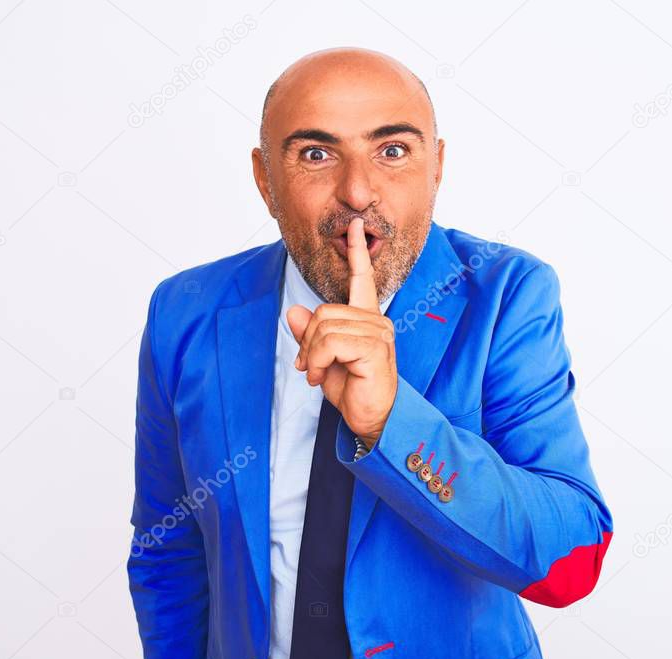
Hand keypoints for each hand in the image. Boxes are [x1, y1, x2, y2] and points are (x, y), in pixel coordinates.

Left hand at [287, 217, 397, 448]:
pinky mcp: (374, 347)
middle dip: (307, 341)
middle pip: (323, 311)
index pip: (362, 278)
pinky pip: (329, 342)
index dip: (357, 252)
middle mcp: (375, 320)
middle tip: (307, 367)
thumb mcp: (322, 360)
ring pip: (323, 326)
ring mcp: (378, 332)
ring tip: (316, 374)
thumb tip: (294, 312)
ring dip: (310, 355)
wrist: (372, 420)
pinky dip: (315, 361)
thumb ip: (309, 336)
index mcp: (366, 318)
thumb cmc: (353, 390)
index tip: (355, 226)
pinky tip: (319, 377)